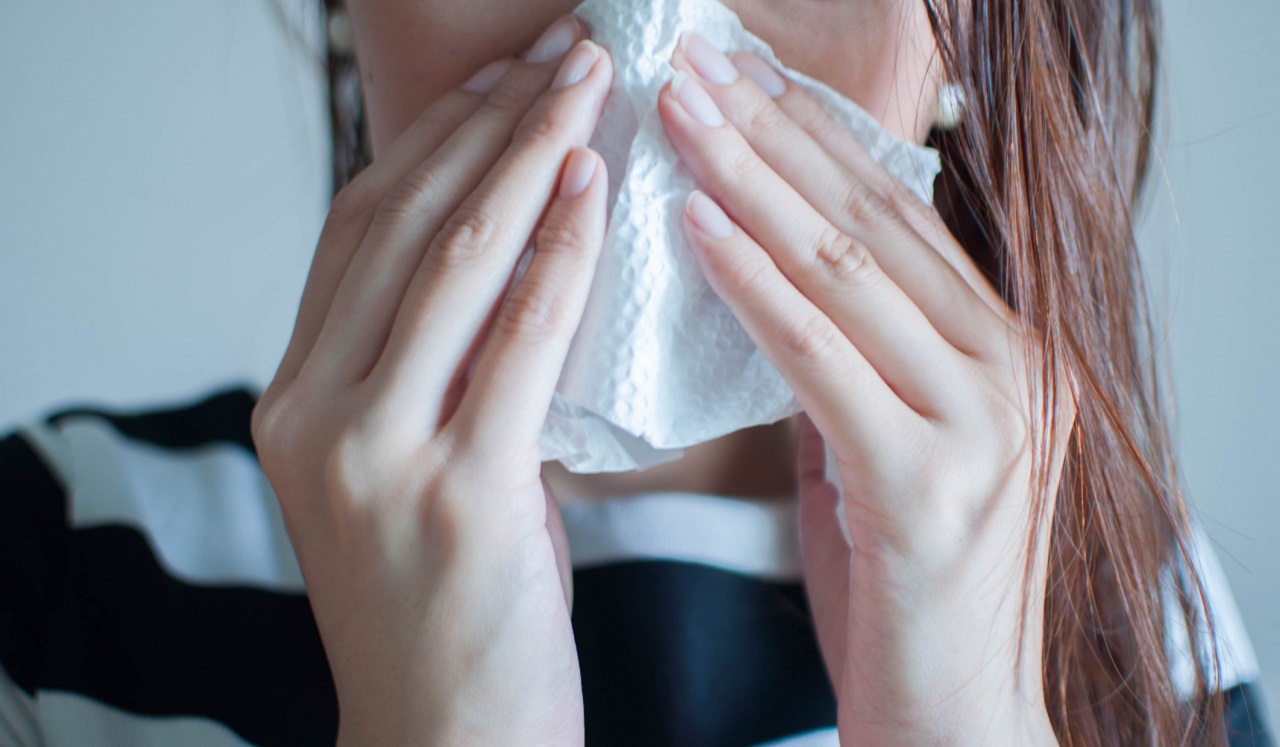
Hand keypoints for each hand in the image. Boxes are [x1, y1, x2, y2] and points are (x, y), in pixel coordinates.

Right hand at [251, 18, 610, 746]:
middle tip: (562, 54)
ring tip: (586, 88)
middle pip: (401, 226)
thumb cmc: (446, 607)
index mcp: (294, 400)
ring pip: (450, 264)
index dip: (431, 142)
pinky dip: (557, 255)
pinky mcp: (452, 497)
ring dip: (526, 159)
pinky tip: (592, 191)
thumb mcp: (415, 469)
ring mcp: (371, 456)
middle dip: (487, 123)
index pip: (358, 232)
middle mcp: (311, 416)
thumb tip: (513, 258)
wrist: (443, 739)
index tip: (500, 82)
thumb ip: (436, 370)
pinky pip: (515, 343)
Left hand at [661, 36, 1068, 744]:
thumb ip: (844, 366)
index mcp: (1002, 351)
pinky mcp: (930, 485)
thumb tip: (761, 283)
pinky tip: (696, 228)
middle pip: (871, 218)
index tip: (736, 76)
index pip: (895, 214)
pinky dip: (755, 286)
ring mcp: (982, 423)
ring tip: (676, 111)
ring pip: (849, 268)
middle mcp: (1011, 368)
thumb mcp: (879, 455)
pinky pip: (824, 358)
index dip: (809, 136)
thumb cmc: (904, 590)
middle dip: (770, 130)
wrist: (954, 722)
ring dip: (750, 179)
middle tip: (690, 61)